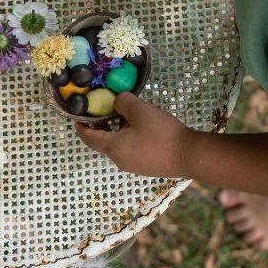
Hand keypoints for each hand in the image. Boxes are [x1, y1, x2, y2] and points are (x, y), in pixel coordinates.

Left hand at [74, 92, 192, 177]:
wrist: (189, 155)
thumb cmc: (161, 133)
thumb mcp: (140, 110)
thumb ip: (123, 102)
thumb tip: (117, 101)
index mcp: (113, 148)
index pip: (89, 138)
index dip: (81, 127)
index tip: (78, 116)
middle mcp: (120, 160)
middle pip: (103, 142)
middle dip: (100, 125)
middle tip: (101, 109)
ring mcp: (134, 165)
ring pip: (118, 145)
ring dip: (116, 130)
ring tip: (124, 113)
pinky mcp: (148, 166)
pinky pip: (131, 149)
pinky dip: (128, 137)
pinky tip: (141, 126)